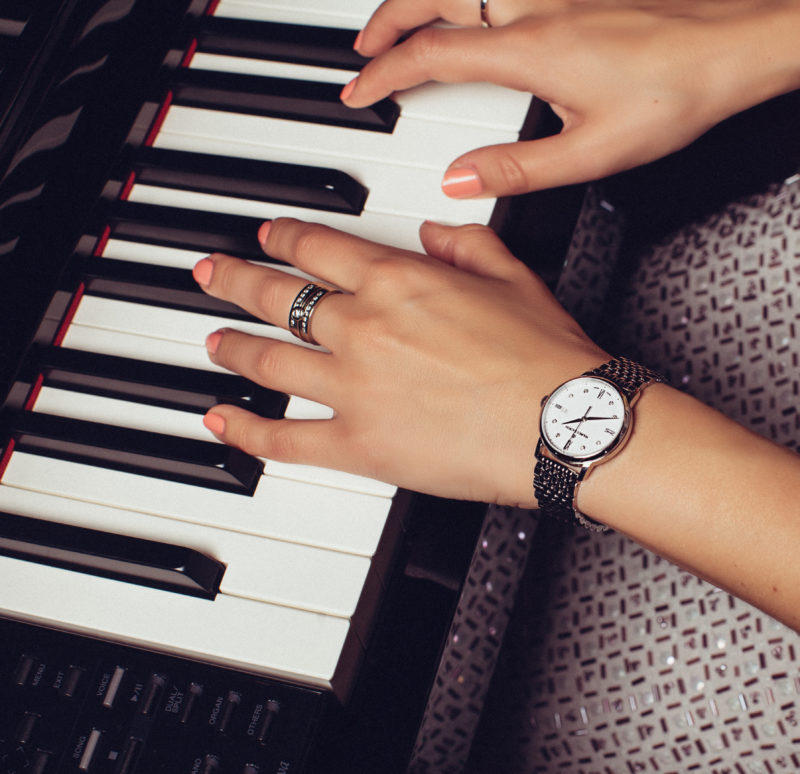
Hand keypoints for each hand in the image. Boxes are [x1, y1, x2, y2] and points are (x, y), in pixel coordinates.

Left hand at [193, 218, 606, 506]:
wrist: (563, 424)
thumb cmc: (547, 359)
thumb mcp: (514, 278)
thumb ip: (467, 244)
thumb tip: (434, 229)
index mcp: (400, 282)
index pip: (321, 249)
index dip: (286, 239)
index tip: (268, 237)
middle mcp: (365, 327)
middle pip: (279, 297)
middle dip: (237, 280)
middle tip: (212, 274)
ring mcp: (354, 387)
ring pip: (270, 359)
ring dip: (233, 347)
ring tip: (213, 340)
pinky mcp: (358, 444)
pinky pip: (286, 438)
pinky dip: (247, 429)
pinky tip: (223, 420)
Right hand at [345, 0, 799, 196]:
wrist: (736, 46)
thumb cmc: (674, 93)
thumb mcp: (590, 153)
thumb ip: (515, 169)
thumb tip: (458, 179)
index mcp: (529, 50)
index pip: (433, 54)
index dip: (386, 71)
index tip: (359, 89)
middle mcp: (534, 8)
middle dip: (387, 22)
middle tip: (364, 52)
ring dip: (421, 0)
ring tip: (401, 28)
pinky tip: (469, 15)